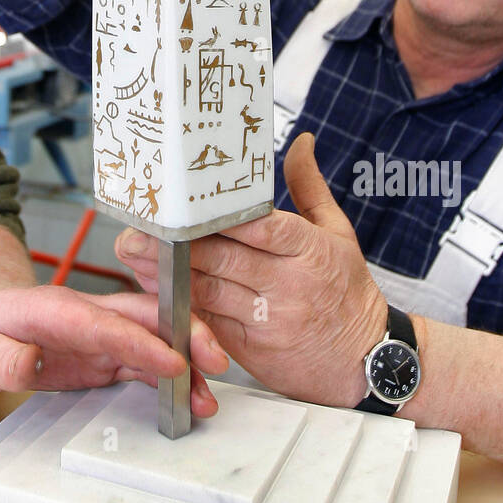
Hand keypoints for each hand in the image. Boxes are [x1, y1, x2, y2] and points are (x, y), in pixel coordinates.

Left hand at [0, 283, 228, 418]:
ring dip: (185, 361)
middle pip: (143, 315)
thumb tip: (30, 365)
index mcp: (54, 308)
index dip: (141, 340)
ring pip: (152, 337)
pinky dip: (170, 376)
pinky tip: (189, 397)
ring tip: (208, 398)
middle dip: (184, 334)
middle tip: (217, 364)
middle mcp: (84, 314)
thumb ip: (0, 357)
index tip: (173, 362)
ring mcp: (97, 332)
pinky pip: (144, 359)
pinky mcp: (102, 351)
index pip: (103, 321)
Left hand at [114, 133, 388, 406]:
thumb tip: (300, 141)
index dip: (219, 217)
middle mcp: (289, 284)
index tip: (182, 203)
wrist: (368, 361)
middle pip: (224, 258)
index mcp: (310, 249)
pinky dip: (180, 307)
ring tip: (133, 254)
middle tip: (138, 227)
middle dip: (176, 243)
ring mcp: (269, 319)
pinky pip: (209, 324)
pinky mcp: (252, 350)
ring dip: (167, 274)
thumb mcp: (339, 233)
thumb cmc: (348, 290)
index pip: (260, 226)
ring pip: (209, 291)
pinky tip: (156, 290)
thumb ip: (310, 187)